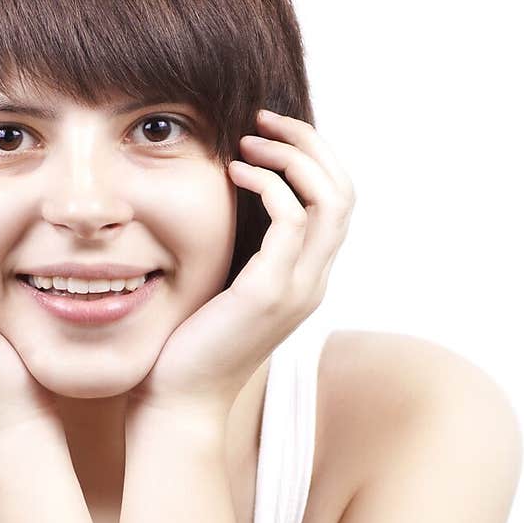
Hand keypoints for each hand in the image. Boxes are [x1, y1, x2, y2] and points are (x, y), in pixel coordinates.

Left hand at [126, 110, 354, 427]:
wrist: (178, 401)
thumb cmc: (187, 345)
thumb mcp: (222, 286)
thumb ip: (239, 249)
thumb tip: (226, 201)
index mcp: (305, 278)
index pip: (338, 202)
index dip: (312, 157)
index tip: (268, 134)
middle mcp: (312, 281)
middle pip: (345, 191)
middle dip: (309, 144)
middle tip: (265, 120)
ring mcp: (297, 288)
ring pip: (330, 199)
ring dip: (291, 156)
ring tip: (248, 141)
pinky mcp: (269, 293)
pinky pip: (290, 220)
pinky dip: (267, 184)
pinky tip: (233, 173)